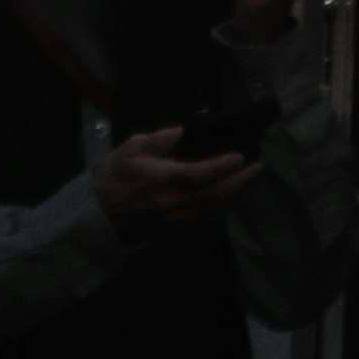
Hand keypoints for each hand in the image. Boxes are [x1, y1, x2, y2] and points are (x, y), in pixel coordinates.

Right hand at [94, 126, 263, 225]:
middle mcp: (171, 201)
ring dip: (233, 194)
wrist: (100, 212)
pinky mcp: (174, 227)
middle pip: (212, 195)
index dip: (221, 167)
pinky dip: (220, 206)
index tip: (240, 157)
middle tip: (257, 167)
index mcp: (161, 180)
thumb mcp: (132, 149)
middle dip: (238, 181)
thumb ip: (159, 140)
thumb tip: (182, 130)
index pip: (197, 174)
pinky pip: (204, 217)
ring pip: (211, 208)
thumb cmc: (116, 175)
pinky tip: (229, 195)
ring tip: (248, 179)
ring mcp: (174, 217)